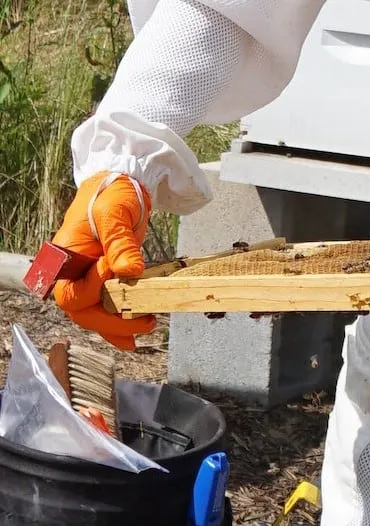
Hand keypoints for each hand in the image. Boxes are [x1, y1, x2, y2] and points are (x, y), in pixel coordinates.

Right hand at [51, 171, 156, 349]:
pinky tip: (132, 338)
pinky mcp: (105, 280)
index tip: (118, 272)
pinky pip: (105, 308)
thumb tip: (130, 272)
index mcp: (66, 257)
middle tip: (143, 320)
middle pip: (81, 310)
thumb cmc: (112, 195)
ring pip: (94, 314)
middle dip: (111, 321)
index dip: (95, 289)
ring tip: (146, 326)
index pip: (73, 290)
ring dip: (118, 327)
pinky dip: (117, 325)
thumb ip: (121, 243)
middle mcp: (73, 272)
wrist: (120, 186)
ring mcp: (88, 278)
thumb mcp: (115, 213)